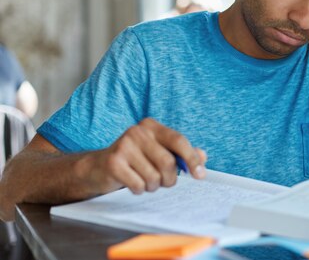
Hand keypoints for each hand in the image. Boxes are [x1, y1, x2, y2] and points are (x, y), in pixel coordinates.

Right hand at [86, 118, 206, 194]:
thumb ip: (181, 153)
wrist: (97, 167)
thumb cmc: (135, 160)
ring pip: (154, 176)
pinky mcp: (113, 163)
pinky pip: (138, 184)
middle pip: (168, 162)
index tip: (200, 175)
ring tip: (145, 181)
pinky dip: (140, 190)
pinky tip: (132, 183)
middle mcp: (138, 131)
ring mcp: (124, 146)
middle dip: (170, 179)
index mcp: (152, 126)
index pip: (178, 141)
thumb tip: (203, 157)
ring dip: (153, 186)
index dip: (192, 159)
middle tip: (164, 182)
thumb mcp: (158, 152)